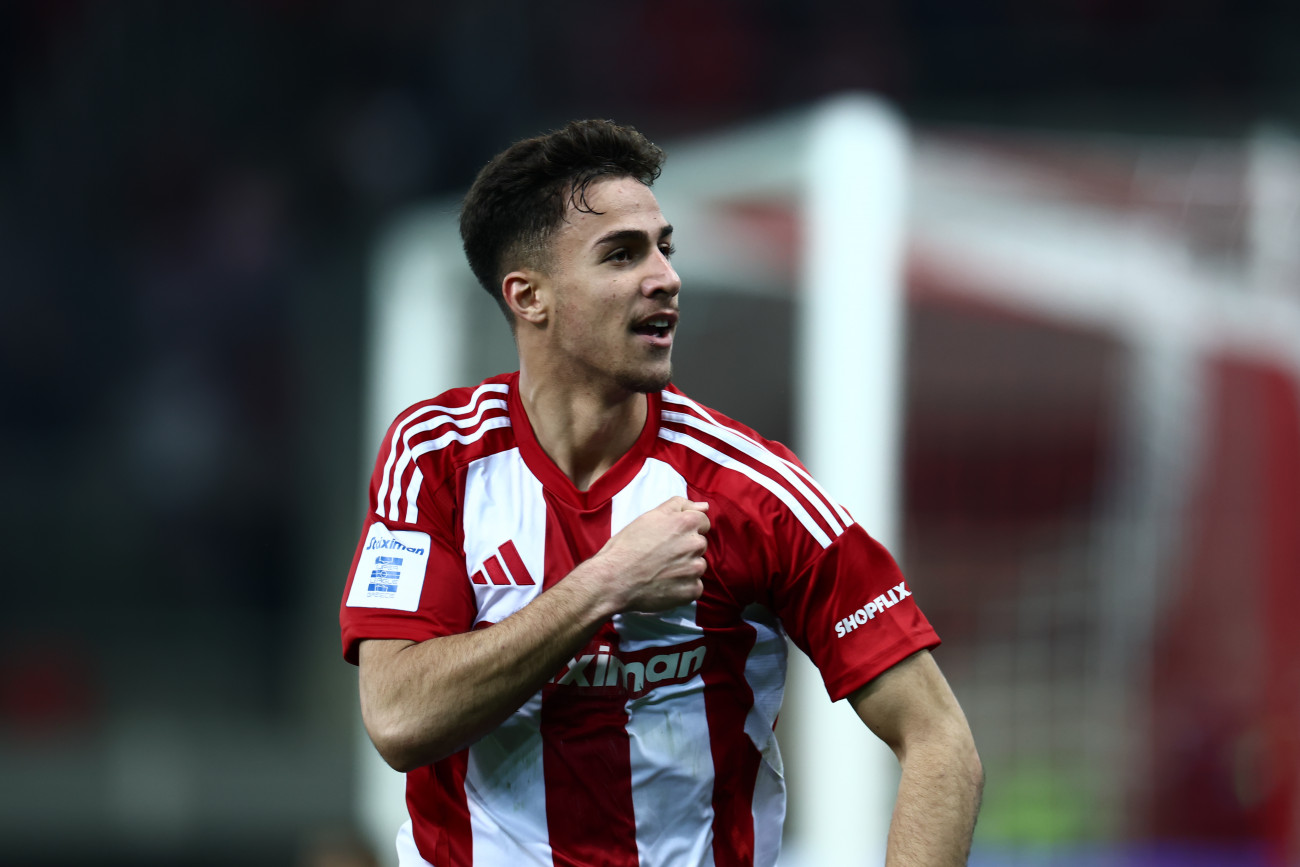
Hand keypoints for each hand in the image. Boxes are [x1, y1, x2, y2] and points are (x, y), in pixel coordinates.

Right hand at [587, 496, 710, 613]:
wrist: (614, 578)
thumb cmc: (628, 545)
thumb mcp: (650, 516)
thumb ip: (680, 506)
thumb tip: (704, 506)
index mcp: (687, 523)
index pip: (702, 522)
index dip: (685, 529)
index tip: (670, 538)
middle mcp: (695, 545)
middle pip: (699, 545)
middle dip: (685, 548)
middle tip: (661, 555)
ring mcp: (695, 569)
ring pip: (697, 566)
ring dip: (685, 568)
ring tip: (661, 571)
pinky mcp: (691, 591)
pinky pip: (695, 587)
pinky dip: (683, 587)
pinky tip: (665, 585)